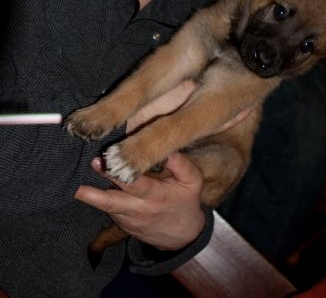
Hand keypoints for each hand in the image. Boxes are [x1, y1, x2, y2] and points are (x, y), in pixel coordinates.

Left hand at [75, 81, 254, 250]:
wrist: (181, 237)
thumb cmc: (186, 202)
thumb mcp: (193, 182)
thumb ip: (181, 164)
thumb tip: (165, 148)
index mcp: (155, 197)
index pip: (134, 185)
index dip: (118, 175)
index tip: (105, 161)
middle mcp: (137, 209)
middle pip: (109, 201)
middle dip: (91, 191)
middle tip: (75, 179)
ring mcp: (126, 218)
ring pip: (104, 204)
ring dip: (88, 192)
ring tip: (72, 175)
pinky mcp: (119, 221)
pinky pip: (106, 207)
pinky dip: (94, 195)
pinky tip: (83, 182)